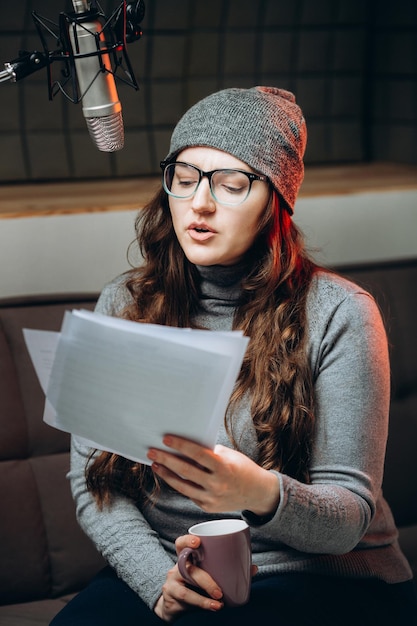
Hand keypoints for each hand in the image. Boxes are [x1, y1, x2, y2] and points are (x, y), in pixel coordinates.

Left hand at [147, 435, 279, 515]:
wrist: (257, 493)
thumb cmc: (242, 468)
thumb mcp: (229, 455)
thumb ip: (210, 452)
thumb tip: (187, 445)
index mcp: (223, 467)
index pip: (197, 454)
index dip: (180, 446)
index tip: (166, 439)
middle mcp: (216, 484)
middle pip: (185, 471)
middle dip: (166, 460)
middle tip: (152, 451)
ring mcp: (211, 498)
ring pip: (182, 486)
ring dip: (166, 474)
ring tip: (156, 464)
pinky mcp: (207, 507)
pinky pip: (189, 494)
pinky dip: (179, 484)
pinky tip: (169, 475)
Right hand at [154, 534, 223, 621]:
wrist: (173, 605)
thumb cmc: (193, 587)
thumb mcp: (204, 576)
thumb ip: (222, 571)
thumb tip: (250, 569)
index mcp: (186, 557)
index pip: (181, 544)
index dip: (187, 540)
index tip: (198, 542)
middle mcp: (177, 566)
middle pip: (187, 567)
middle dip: (205, 579)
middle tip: (219, 591)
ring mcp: (172, 580)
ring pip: (187, 583)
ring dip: (205, 591)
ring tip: (219, 600)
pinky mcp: (171, 594)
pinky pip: (186, 596)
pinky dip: (202, 602)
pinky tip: (213, 606)